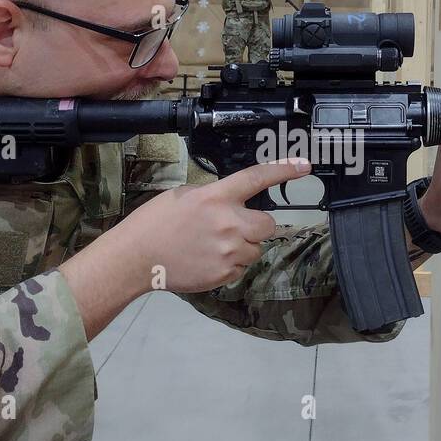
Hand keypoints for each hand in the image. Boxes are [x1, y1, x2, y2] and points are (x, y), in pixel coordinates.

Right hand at [112, 158, 310, 292]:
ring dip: (242, 248)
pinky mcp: (225, 274)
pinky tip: (207, 260)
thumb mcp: (184, 196)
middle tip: (235, 229)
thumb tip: (231, 202)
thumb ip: (213, 197)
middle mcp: (228, 223)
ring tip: (212, 247)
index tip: (304, 166)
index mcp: (215, 197)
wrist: (136, 257)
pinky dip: (229, 266)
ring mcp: (228, 251)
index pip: (256, 178)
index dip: (283, 171)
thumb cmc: (154, 223)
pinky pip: (241, 269)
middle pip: (268, 224)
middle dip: (257, 226)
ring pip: (255, 249)